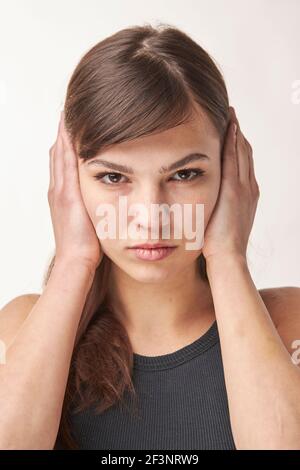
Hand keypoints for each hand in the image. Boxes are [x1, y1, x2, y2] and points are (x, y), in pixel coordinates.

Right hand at [48, 110, 102, 271]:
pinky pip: (65, 163)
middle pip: (58, 155)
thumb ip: (93, 210)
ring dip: (63, 134)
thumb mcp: (90, 224)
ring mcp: (61, 192)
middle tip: (67, 112)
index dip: (66, 145)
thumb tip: (108, 201)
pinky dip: (66, 145)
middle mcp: (58, 190)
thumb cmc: (86, 249)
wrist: (77, 262)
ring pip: (59, 155)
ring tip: (67, 113)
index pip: (62, 164)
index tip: (72, 127)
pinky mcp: (67, 195)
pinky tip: (70, 129)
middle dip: (63, 134)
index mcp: (63, 197)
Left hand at [202, 106, 259, 262]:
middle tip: (231, 115)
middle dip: (238, 133)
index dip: (238, 145)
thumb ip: (216, 206)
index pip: (243, 162)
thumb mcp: (220, 221)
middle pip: (245, 152)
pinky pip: (234, 160)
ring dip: (236, 132)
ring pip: (242, 152)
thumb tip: (203, 199)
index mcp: (247, 194)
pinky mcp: (234, 190)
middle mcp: (249, 187)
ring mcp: (243, 188)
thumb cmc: (219, 245)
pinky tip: (228, 127)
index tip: (230, 130)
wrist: (228, 258)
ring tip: (230, 114)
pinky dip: (232, 142)